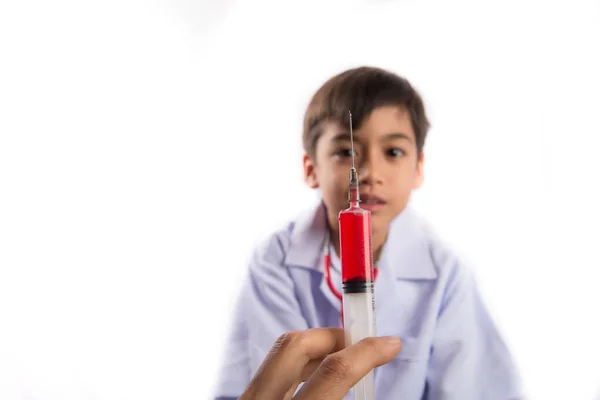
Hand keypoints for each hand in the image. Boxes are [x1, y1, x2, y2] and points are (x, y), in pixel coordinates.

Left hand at [239, 327, 401, 399]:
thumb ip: (339, 392)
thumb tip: (364, 362)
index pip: (333, 372)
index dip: (367, 351)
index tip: (389, 344)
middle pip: (292, 345)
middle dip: (332, 336)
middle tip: (359, 344)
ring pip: (278, 355)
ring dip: (314, 350)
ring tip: (342, 360)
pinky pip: (270, 373)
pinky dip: (296, 367)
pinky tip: (312, 379)